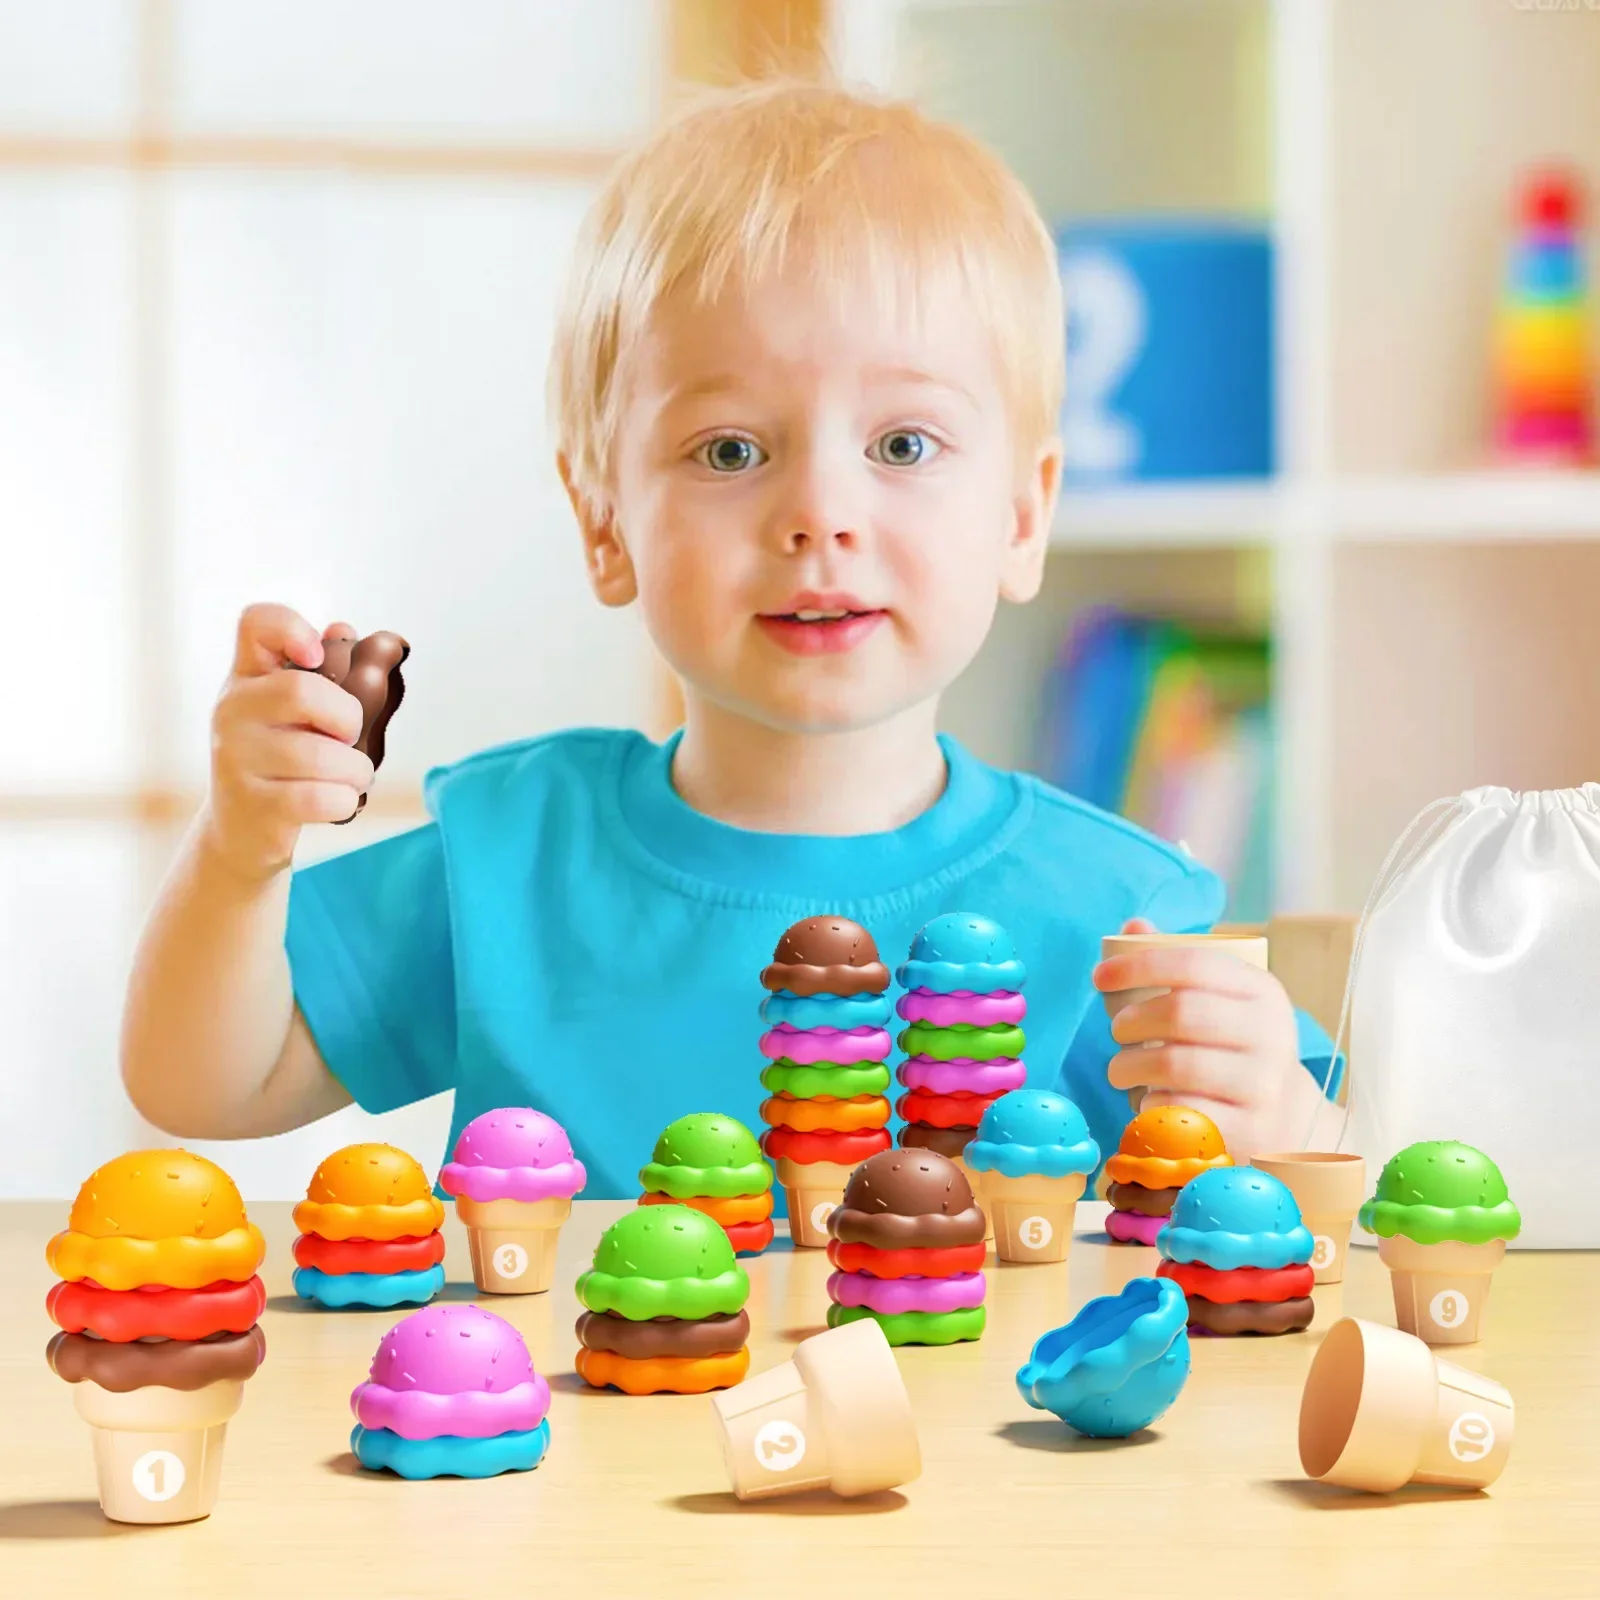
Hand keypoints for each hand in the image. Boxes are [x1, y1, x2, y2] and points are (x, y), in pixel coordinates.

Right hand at [204, 604, 375, 881]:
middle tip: (349, 735)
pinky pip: (320, 798)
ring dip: (357, 769)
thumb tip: (342, 629)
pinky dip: (345, 800)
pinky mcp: (252, 804)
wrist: (242, 829)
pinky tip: (339, 800)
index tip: (316, 655)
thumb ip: (323, 672)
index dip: (292, 627)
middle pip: (301, 690)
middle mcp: (232, 709)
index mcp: (248, 675)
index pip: (255, 623)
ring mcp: (235, 757)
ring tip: (354, 776)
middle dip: (347, 717)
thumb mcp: (295, 711)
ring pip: (322, 754)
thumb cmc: (283, 759)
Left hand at [1092, 918, 1321, 1157]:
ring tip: (1121, 1070)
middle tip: (1116, 1031)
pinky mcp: (1251, 1131)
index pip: (1195, 963)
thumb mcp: (1219, 1003)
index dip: (1139, 965)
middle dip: (1130, 1020)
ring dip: (1129, 1066)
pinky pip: (1180, 1112)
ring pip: (1175, 1065)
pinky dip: (1150, 1104)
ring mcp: (1264, 1085)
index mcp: (1261, 991)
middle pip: (1180, 1012)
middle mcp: (1271, 1034)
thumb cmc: (1233, 1051)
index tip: (1100, 977)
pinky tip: (1150, 1101)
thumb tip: (1134, 925)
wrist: (1288, 1121)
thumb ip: (1175, 966)